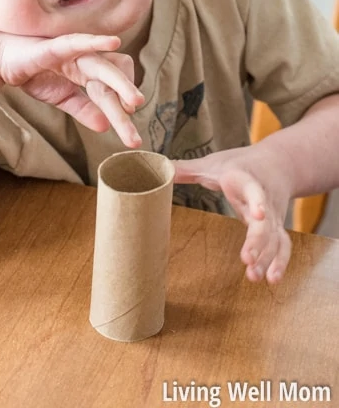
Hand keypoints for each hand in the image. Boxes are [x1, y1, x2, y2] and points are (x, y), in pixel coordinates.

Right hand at [0, 32, 144, 147]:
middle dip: (126, 105)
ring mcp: (74, 52)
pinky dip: (96, 42)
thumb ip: (83, 109)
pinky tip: (114, 42)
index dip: (121, 109)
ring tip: (135, 101)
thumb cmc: (33, 73)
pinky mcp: (57, 46)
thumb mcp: (61, 97)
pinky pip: (79, 43)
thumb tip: (105, 127)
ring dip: (121, 83)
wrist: (0, 60)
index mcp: (88, 73)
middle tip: (135, 138)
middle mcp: (87, 60)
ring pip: (103, 67)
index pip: (112, 91)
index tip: (130, 134)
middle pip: (113, 81)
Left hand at [174, 146, 291, 283]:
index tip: (258, 215)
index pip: (253, 188)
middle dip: (258, 241)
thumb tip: (159, 167)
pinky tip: (272, 280)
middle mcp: (263, 198)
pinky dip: (280, 261)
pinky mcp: (276, 226)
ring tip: (254, 277)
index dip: (256, 201)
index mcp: (244, 179)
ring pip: (274, 236)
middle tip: (247, 260)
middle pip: (265, 221)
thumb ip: (186, 168)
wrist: (279, 162)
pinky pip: (282, 244)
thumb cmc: (239, 163)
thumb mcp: (212, 163)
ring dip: (267, 257)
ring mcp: (272, 214)